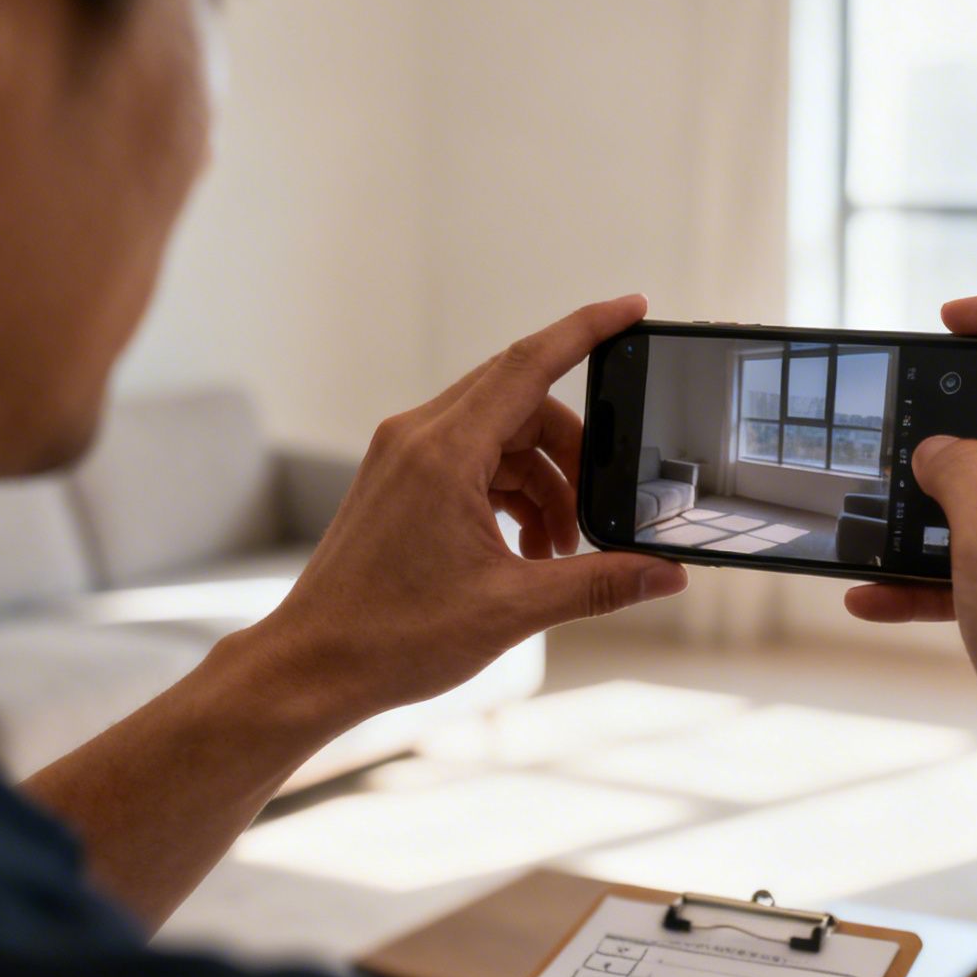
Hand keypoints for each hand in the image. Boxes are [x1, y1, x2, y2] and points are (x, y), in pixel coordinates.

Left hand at [252, 295, 687, 723]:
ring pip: (501, 437)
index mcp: (444, 452)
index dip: (588, 330)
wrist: (312, 667)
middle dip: (574, 451)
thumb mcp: (513, 608)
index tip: (633, 309)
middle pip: (523, 402)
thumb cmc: (391, 637)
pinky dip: (510, 494)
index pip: (530, 363)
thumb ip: (599, 583)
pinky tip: (526, 548)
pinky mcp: (399, 480)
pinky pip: (474, 461)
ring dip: (542, 482)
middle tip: (600, 508)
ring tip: (559, 550)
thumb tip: (664, 575)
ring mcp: (403, 456)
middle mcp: (418, 437)